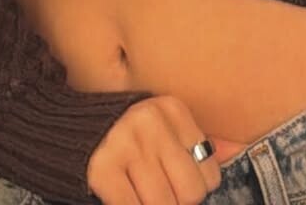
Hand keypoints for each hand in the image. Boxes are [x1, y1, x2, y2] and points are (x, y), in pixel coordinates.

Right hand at [87, 95, 246, 204]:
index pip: (210, 172)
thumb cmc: (127, 135)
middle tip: (158, 192)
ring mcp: (126, 144)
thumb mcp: (165, 127)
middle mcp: (151, 122)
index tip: (173, 181)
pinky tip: (124, 198)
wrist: (64, 130)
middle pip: (190, 193)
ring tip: (140, 193)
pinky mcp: (103, 168)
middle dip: (177, 203)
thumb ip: (201, 141)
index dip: (194, 188)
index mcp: (171, 109)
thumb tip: (241, 149)